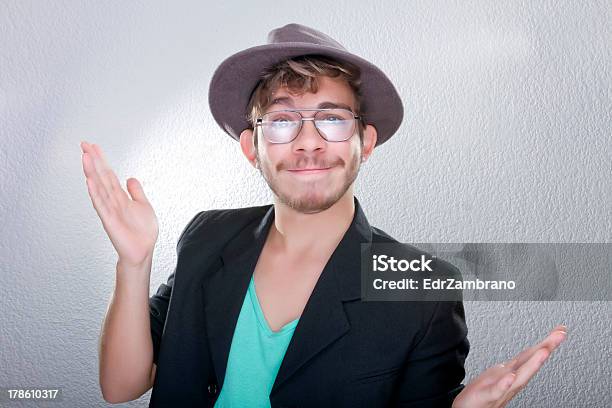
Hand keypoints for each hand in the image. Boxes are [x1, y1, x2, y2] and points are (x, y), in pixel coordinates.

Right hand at [81, 141, 158, 266]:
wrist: (143, 251)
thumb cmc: (142, 232)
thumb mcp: (143, 206)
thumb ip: (136, 192)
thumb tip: (130, 178)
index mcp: (120, 196)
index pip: (108, 174)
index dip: (101, 160)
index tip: (93, 146)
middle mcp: (113, 201)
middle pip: (101, 177)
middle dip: (94, 160)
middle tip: (84, 145)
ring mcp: (110, 210)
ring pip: (99, 187)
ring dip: (92, 172)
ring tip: (85, 157)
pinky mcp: (109, 220)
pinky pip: (101, 204)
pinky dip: (95, 192)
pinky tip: (89, 181)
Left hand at [452, 325, 566, 407]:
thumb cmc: (482, 395)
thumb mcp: (499, 375)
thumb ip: (512, 366)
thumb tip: (523, 357)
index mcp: (512, 373)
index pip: (531, 355)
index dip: (545, 342)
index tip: (560, 330)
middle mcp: (511, 381)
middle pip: (531, 363)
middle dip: (546, 348)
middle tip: (560, 335)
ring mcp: (501, 390)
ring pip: (520, 377)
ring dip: (533, 364)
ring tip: (544, 350)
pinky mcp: (487, 397)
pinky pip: (497, 390)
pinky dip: (505, 384)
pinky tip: (511, 376)